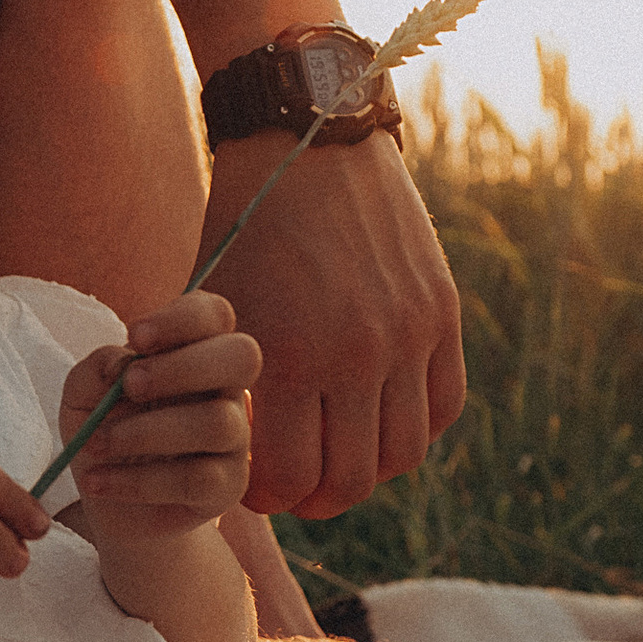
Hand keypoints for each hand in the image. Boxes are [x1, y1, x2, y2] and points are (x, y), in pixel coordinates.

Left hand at [58, 289, 256, 554]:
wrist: (112, 508)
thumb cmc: (103, 435)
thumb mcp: (82, 399)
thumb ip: (95, 370)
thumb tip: (122, 361)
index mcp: (194, 351)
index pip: (215, 314)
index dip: (182, 318)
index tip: (134, 335)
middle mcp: (224, 389)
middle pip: (242, 355)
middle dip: (184, 365)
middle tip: (130, 386)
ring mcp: (234, 438)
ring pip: (218, 422)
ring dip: (146, 432)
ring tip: (96, 446)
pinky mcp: (228, 486)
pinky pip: (198, 478)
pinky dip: (139, 481)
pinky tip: (100, 482)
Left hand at [201, 131, 462, 517]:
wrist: (308, 142)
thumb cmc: (242, 226)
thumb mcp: (210, 303)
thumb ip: (207, 377)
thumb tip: (199, 442)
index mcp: (290, 356)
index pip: (289, 479)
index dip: (267, 497)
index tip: (254, 488)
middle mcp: (358, 355)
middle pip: (351, 482)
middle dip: (316, 499)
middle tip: (296, 490)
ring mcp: (409, 335)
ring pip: (403, 455)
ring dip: (369, 471)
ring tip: (339, 459)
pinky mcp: (442, 314)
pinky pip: (443, 407)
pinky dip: (414, 429)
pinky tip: (380, 421)